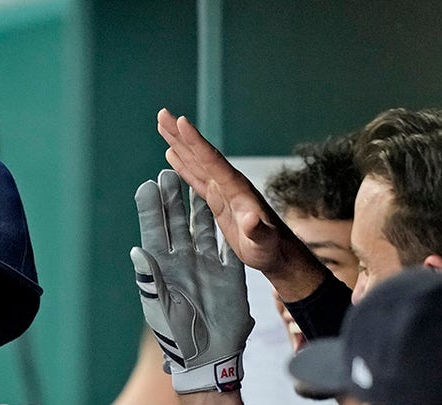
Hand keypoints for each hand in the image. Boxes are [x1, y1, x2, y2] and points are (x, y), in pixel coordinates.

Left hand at [130, 170, 252, 393]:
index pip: (154, 232)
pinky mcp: (230, 273)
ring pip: (202, 227)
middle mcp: (182, 262)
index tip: (147, 186)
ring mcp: (207, 265)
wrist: (210, 358)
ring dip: (198, 206)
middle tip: (170, 172)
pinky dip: (229, 225)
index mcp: (161, 269)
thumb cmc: (177, 338)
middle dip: (172, 198)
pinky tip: (228, 206)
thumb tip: (137, 251)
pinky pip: (230, 244)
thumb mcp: (160, 309)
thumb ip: (150, 281)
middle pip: (176, 223)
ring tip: (196, 181)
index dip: (150, 209)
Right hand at [156, 109, 326, 301]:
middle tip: (163, 113)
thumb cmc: (271, 249)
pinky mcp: (218, 199)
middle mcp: (228, 183)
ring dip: (179, 143)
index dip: (196, 142)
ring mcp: (223, 190)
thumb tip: (250, 219)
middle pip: (200, 153)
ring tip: (163, 125)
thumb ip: (256, 230)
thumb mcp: (263, 242)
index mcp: (236, 188)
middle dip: (181, 134)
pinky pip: (196, 176)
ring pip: (196, 161)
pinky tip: (173, 154)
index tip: (181, 121)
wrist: (278, 253)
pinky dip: (183, 164)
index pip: (212, 160)